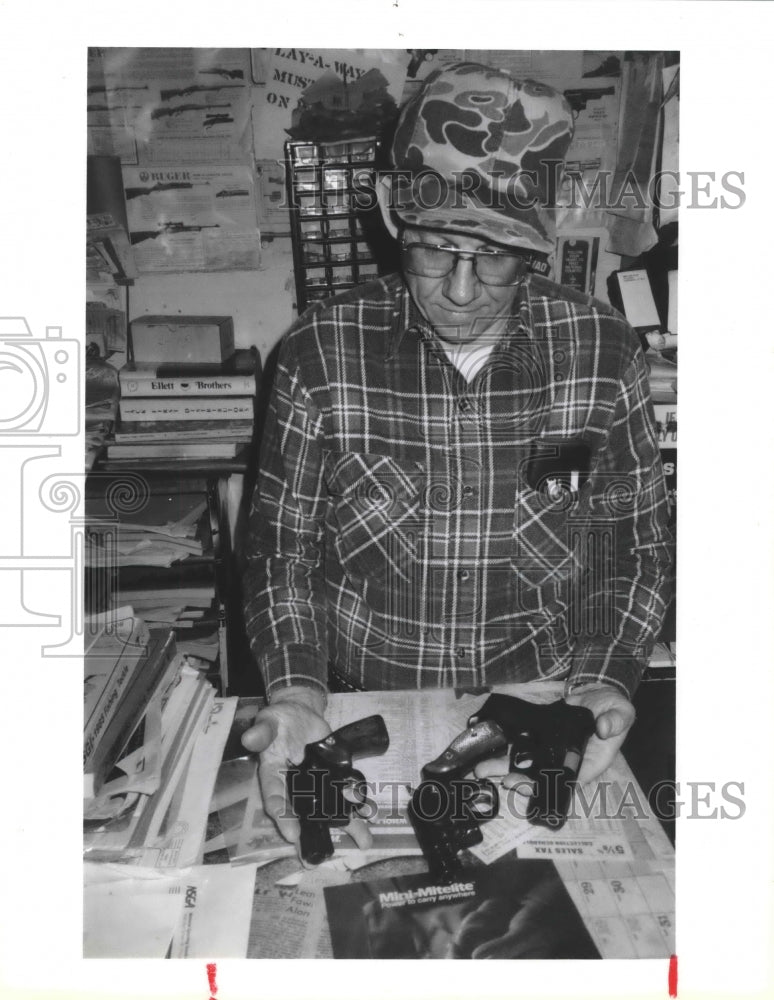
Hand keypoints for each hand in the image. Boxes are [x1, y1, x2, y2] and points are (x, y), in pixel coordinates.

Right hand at [240, 685, 373, 857]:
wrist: (301, 711)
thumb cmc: (280, 719)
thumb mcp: (269, 720)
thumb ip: (262, 731)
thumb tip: (249, 738)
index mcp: (272, 775)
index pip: (275, 798)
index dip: (282, 816)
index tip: (292, 834)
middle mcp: (294, 786)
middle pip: (302, 813)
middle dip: (311, 835)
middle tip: (316, 858)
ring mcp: (316, 783)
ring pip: (329, 807)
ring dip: (347, 824)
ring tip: (363, 842)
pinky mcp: (333, 775)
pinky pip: (345, 791)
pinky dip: (358, 802)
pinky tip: (372, 813)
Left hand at [473, 685, 635, 787]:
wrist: (599, 694)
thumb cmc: (613, 707)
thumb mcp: (621, 711)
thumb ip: (616, 720)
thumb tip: (606, 728)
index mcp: (588, 764)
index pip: (564, 782)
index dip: (544, 786)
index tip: (525, 785)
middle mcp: (565, 762)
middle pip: (539, 778)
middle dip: (518, 780)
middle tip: (499, 779)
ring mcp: (552, 751)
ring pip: (525, 764)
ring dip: (504, 767)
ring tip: (482, 770)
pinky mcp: (541, 738)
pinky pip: (522, 747)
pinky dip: (505, 749)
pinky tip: (487, 750)